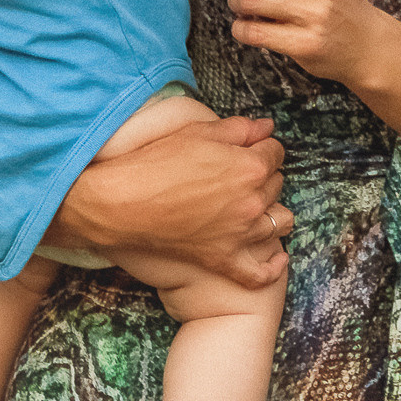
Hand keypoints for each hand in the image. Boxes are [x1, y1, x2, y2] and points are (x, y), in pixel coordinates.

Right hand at [56, 113, 289, 287]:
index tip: (248, 147)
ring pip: (278, 222)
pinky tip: (275, 258)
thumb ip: (238, 129)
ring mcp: (239, 234)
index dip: (261, 146)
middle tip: (240, 171)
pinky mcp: (223, 259)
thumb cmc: (155, 162)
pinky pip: (259, 273)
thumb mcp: (197, 132)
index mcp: (250, 167)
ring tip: (255, 204)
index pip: (276, 151)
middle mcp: (252, 202)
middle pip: (276, 184)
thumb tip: (267, 127)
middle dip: (264, 174)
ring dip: (271, 209)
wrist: (122, 203)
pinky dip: (271, 267)